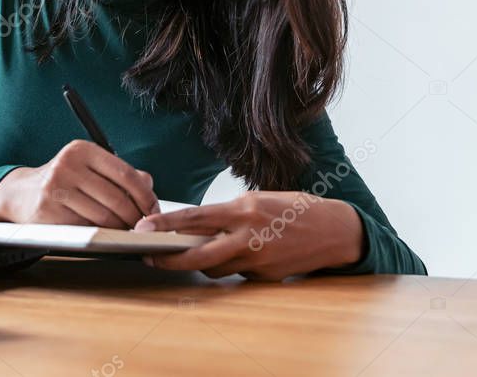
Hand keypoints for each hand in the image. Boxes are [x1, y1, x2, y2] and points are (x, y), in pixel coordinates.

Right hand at [0, 140, 158, 228]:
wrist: (21, 193)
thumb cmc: (63, 181)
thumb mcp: (88, 168)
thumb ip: (119, 174)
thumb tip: (149, 185)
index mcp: (82, 150)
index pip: (125, 173)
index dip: (145, 195)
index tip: (153, 209)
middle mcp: (68, 165)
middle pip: (116, 197)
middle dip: (135, 216)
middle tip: (142, 225)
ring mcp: (56, 188)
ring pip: (103, 216)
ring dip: (120, 228)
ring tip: (125, 231)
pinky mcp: (48, 211)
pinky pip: (86, 227)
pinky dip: (101, 234)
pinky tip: (104, 234)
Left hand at [135, 191, 363, 280]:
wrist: (335, 230)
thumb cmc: (293, 208)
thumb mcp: (258, 200)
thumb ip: (229, 213)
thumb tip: (197, 224)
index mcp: (243, 210)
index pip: (194, 218)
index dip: (164, 225)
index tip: (142, 229)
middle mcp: (248, 236)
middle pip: (197, 255)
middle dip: (169, 259)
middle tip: (149, 257)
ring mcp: (257, 260)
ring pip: (215, 268)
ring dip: (202, 262)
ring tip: (194, 252)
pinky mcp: (266, 276)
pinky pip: (237, 273)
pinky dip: (231, 265)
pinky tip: (240, 255)